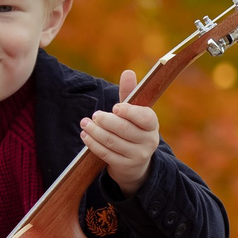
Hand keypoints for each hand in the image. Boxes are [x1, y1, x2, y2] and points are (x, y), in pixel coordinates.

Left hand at [78, 68, 158, 194]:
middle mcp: (149, 141)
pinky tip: (86, 136)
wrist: (137, 162)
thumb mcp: (134, 113)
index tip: (115, 108)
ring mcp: (137, 155)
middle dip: (106, 121)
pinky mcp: (125, 166)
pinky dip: (93, 144)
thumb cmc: (133, 129)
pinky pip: (106, 154)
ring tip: (85, 123)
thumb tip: (127, 72)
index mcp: (152, 124)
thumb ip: (129, 93)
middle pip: (124, 129)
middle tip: (94, 116)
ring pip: (112, 141)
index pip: (144, 117)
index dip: (129, 112)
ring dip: (95, 132)